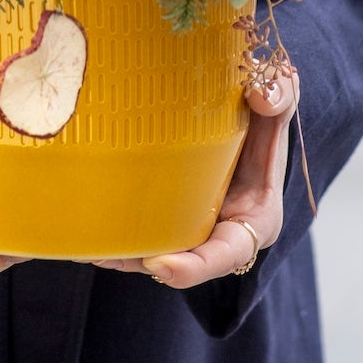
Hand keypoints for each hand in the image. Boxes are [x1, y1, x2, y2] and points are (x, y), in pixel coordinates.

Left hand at [94, 62, 298, 289]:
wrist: (242, 111)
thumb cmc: (263, 113)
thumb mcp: (278, 102)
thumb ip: (281, 95)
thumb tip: (261, 96)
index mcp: (254, 217)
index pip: (228, 254)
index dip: (195, 267)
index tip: (159, 265)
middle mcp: (220, 230)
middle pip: (180, 260)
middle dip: (142, 263)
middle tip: (107, 256)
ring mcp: (190, 223)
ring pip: (153, 248)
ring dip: (120, 253)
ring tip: (85, 247)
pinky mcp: (166, 210)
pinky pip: (139, 227)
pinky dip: (113, 231)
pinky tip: (81, 226)